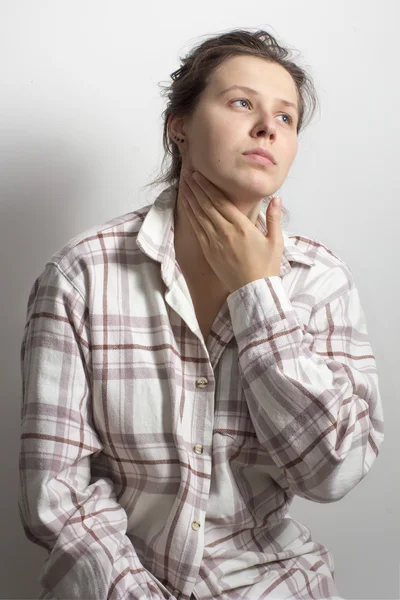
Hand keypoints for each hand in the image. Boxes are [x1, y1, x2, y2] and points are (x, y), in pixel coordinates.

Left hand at [179, 170, 283, 293]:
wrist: (253, 290)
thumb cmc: (266, 267)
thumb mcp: (276, 241)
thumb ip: (274, 218)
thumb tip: (276, 198)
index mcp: (242, 228)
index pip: (221, 202)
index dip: (209, 188)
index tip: (200, 176)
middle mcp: (226, 232)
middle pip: (207, 206)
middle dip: (197, 189)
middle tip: (189, 174)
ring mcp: (215, 243)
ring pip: (199, 216)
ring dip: (191, 199)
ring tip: (185, 186)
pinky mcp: (209, 252)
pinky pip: (197, 230)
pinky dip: (190, 216)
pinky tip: (186, 207)